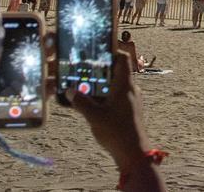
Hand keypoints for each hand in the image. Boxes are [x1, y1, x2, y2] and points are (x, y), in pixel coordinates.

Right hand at [68, 51, 152, 171]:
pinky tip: (91, 103)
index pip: (123, 58)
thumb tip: (70, 91)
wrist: (133, 153)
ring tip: (83, 85)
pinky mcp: (129, 110)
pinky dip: (105, 95)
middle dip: (100, 69)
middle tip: (83, 68)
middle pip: (116, 71)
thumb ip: (81, 102)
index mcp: (125, 85)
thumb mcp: (94, 116)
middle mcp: (131, 89)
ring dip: (101, 84)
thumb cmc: (116, 132)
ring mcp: (131, 100)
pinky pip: (116, 96)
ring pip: (115, 85)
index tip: (97, 48)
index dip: (112, 50)